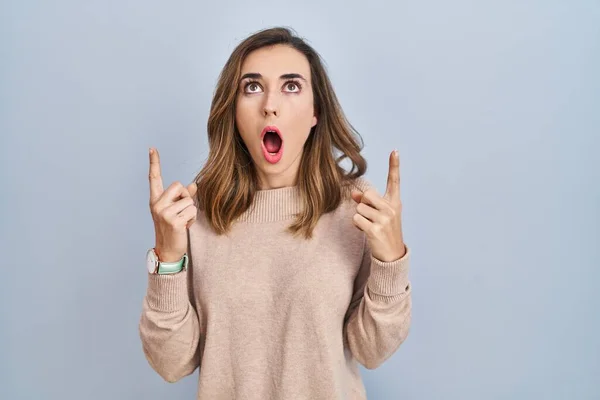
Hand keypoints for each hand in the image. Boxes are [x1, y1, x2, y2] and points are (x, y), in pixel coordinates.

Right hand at [148, 147, 197, 261]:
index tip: (152, 148)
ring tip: (182, 222)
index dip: (154, 163)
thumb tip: (194, 185)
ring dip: (191, 211)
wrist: (168, 250)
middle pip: (178, 185)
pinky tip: (184, 227)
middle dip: (185, 197)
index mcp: (155, 200)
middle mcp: (157, 205)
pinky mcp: (174, 221)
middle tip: (181, 211)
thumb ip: (184, 197)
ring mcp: (164, 213)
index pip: (154, 178)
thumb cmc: (173, 229)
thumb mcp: (175, 211)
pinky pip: (192, 211)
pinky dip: (193, 220)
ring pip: (189, 200)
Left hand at [351, 150, 405, 261]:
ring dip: (360, 217)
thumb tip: (354, 194)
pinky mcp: (376, 229)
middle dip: (363, 205)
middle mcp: (392, 208)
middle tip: (371, 217)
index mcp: (395, 202)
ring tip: (370, 226)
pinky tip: (367, 231)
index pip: (394, 181)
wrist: (392, 254)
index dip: (394, 165)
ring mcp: (384, 219)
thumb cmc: (384, 231)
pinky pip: (357, 219)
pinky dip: (357, 225)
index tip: (394, 151)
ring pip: (359, 208)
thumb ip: (368, 202)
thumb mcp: (379, 214)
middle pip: (367, 194)